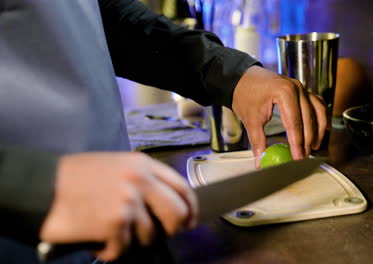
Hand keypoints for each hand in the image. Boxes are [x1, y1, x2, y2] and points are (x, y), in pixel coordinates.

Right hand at [40, 152, 196, 261]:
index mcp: (142, 165)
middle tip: (153, 234)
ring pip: (149, 236)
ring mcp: (128, 202)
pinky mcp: (115, 223)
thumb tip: (166, 204)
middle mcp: (140, 181)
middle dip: (169, 230)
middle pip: (177, 214)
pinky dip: (109, 250)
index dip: (190, 208)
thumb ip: (144, 180)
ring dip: (129, 240)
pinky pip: (123, 249)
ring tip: (107, 230)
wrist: (41, 187)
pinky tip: (95, 237)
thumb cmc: (75, 178)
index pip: (182, 187)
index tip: (189, 221)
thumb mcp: (117, 166)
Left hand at [232, 66, 326, 167]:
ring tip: (314, 146)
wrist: (241, 77)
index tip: (298, 157)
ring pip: (318, 111)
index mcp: (284, 92)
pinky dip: (321, 116)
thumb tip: (261, 161)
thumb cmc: (245, 94)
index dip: (297, 143)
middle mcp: (297, 88)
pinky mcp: (301, 90)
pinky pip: (317, 103)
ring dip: (318, 130)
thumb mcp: (250, 119)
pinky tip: (323, 128)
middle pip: (308, 118)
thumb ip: (258, 141)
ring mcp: (301, 87)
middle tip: (304, 156)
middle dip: (307, 140)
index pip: (294, 123)